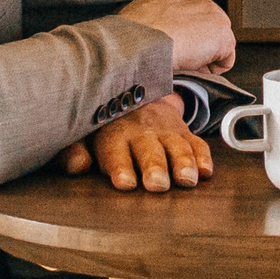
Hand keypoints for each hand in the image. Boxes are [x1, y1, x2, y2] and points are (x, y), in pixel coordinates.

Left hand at [62, 95, 216, 192]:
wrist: (136, 94)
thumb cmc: (105, 124)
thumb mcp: (83, 134)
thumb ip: (73, 152)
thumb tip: (77, 166)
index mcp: (113, 132)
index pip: (115, 150)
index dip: (120, 166)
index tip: (125, 182)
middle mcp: (141, 131)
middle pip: (149, 150)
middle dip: (154, 167)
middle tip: (157, 184)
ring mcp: (165, 131)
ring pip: (177, 147)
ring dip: (183, 163)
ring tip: (187, 180)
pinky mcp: (184, 132)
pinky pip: (197, 144)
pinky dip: (203, 157)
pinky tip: (206, 172)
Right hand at [120, 0, 235, 75]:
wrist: (139, 42)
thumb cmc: (130, 37)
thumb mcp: (135, 21)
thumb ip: (150, 22)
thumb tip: (152, 39)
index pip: (185, 13)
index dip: (180, 35)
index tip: (172, 48)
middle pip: (204, 25)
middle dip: (196, 43)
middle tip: (179, 58)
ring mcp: (210, 11)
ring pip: (216, 40)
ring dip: (204, 55)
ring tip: (185, 64)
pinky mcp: (221, 31)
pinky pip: (226, 58)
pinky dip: (214, 68)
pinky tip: (196, 69)